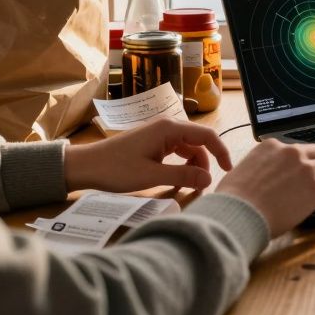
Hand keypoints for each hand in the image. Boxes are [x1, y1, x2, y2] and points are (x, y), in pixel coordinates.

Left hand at [63, 118, 231, 192]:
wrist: (86, 166)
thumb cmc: (116, 169)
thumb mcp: (151, 176)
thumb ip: (182, 177)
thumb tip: (209, 180)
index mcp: (169, 129)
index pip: (207, 135)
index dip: (221, 152)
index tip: (228, 171)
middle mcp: (167, 127)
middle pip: (199, 142)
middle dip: (205, 163)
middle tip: (202, 186)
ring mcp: (160, 134)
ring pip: (188, 148)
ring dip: (193, 166)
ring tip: (189, 186)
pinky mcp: (153, 143)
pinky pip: (177, 152)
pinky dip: (182, 165)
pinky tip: (177, 180)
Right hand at [215, 139, 314, 236]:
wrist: (237, 212)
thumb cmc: (233, 199)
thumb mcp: (242, 170)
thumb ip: (258, 167)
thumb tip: (263, 177)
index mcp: (272, 146)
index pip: (297, 149)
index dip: (304, 163)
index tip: (304, 174)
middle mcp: (291, 152)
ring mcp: (305, 169)